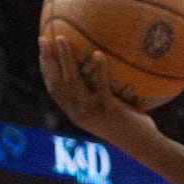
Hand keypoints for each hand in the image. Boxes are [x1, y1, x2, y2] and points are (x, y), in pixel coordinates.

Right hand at [37, 35, 156, 150]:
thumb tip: (104, 66)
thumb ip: (101, 94)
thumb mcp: (109, 110)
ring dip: (65, 58)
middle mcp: (78, 112)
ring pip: (72, 81)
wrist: (142, 145)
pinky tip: (98, 54)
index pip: (54, 89)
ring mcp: (91, 111)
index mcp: (75, 112)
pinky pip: (101, 85)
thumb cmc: (131, 126)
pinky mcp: (107, 109)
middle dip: (47, 59)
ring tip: (62, 38)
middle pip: (57, 82)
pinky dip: (98, 69)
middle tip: (43, 38)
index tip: (42, 52)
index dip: (46, 70)